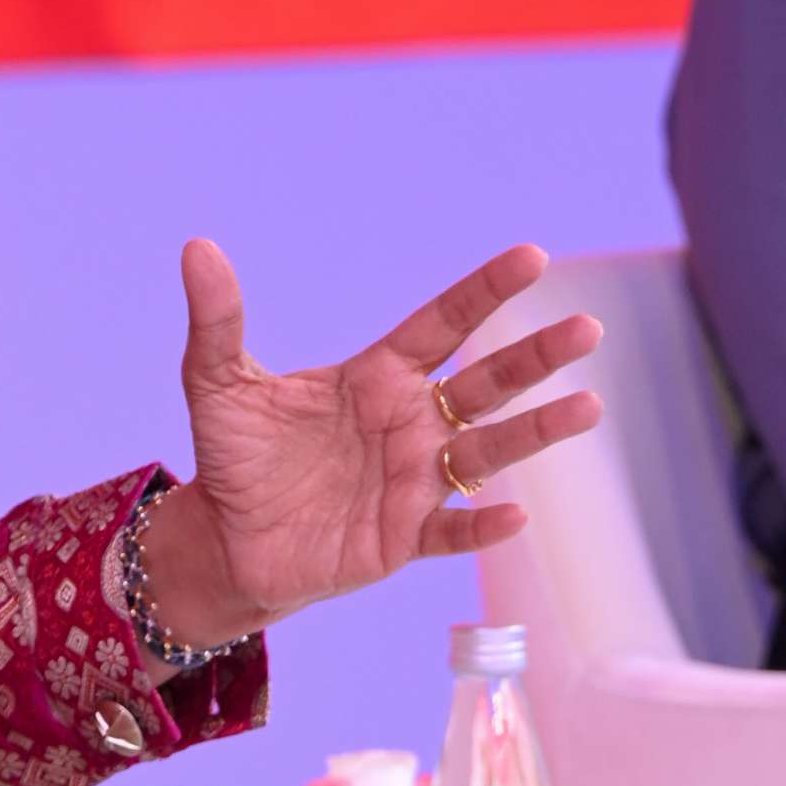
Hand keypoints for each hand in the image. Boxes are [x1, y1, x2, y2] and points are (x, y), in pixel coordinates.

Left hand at [142, 236, 602, 649]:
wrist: (225, 538)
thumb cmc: (233, 456)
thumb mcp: (218, 382)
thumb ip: (218, 320)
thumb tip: (197, 247)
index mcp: (376, 377)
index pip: (442, 325)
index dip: (485, 292)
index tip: (532, 257)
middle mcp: (409, 423)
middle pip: (485, 382)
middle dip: (534, 356)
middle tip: (587, 327)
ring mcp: (414, 481)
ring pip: (488, 451)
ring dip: (535, 432)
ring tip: (588, 406)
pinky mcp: (403, 537)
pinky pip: (453, 530)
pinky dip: (483, 525)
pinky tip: (517, 514)